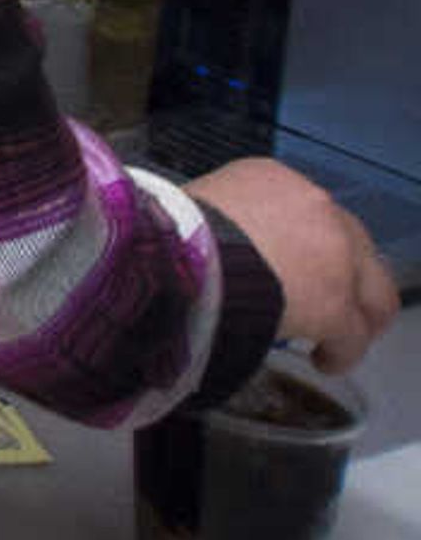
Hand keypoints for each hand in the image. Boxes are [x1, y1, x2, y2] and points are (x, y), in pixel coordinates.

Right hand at [189, 157, 401, 374]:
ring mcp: (334, 255)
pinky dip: (341, 351)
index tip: (296, 266)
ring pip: (373, 291)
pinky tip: (324, 360)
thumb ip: (225, 221)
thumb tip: (221, 248)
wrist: (169, 258)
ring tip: (335, 338)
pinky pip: (353, 336)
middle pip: (354, 247)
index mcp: (273, 178)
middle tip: (329, 304)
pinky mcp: (335, 304)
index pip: (312, 211)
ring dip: (357, 315)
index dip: (309, 244)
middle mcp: (315, 206)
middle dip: (346, 277)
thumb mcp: (196, 207)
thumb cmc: (166, 235)